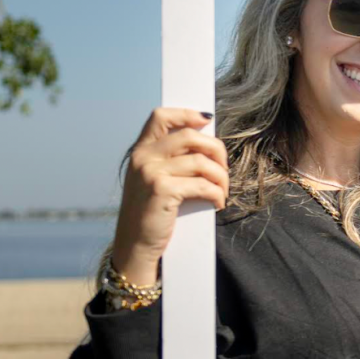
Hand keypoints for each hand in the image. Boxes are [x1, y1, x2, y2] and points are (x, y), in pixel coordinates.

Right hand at [112, 108, 228, 284]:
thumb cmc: (152, 211)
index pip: (160, 116)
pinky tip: (218, 203)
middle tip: (224, 168)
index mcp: (140, 151)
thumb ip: (170, 159)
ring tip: (223, 190)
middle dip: (216, 150)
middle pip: (190, 136)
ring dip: (221, 177)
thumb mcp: (154, 179)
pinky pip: (203, 184)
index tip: (207, 121)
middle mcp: (142, 157)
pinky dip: (217, 194)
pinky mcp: (162, 190)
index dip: (186, 113)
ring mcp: (150, 172)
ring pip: (201, 161)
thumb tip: (206, 141)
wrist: (135, 245)